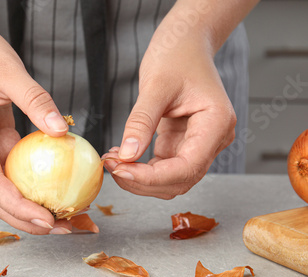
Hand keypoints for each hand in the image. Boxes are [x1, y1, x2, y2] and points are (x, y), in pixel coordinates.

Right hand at [0, 13, 71, 233]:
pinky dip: (33, 186)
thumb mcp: (8, 70)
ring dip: (29, 208)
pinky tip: (57, 192)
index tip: (45, 220)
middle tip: (62, 228)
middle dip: (24, 219)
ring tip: (64, 218)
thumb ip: (34, 100)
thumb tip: (62, 130)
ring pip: (2, 191)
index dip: (16, 205)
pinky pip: (13, 173)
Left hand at [103, 29, 235, 198]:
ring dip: (141, 178)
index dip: (153, 177)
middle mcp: (214, 139)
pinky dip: (141, 168)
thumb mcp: (155, 85)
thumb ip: (141, 122)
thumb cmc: (177, 54)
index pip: (187, 167)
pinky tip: (122, 156)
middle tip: (112, 167)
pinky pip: (164, 167)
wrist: (185, 43)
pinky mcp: (184, 143)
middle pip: (180, 179)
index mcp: (216, 123)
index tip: (121, 170)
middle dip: (143, 181)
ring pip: (172, 179)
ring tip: (113, 161)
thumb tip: (127, 156)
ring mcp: (200, 143)